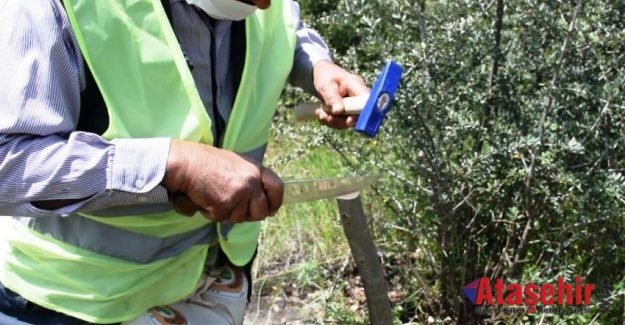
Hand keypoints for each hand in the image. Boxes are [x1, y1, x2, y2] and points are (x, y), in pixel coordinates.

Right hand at [163, 139, 283, 222]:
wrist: (186, 163)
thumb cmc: (206, 162)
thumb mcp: (236, 164)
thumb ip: (250, 179)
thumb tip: (261, 200)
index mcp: (255, 168)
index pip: (278, 188)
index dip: (275, 202)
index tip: (271, 209)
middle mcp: (251, 180)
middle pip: (261, 211)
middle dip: (248, 215)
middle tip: (233, 208)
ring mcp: (240, 193)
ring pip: (240, 218)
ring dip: (226, 213)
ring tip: (214, 196)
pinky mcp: (225, 204)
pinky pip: (222, 218)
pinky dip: (211, 213)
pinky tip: (205, 198)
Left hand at [312, 60, 369, 128]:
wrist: (320, 73)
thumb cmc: (325, 75)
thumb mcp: (325, 86)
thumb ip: (333, 98)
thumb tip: (339, 111)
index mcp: (357, 85)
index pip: (367, 101)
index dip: (363, 113)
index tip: (349, 120)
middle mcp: (358, 96)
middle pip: (358, 115)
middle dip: (340, 120)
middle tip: (324, 116)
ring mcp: (353, 104)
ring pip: (348, 120)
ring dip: (333, 121)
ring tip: (320, 113)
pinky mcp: (348, 111)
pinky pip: (342, 121)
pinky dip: (331, 120)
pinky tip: (321, 113)